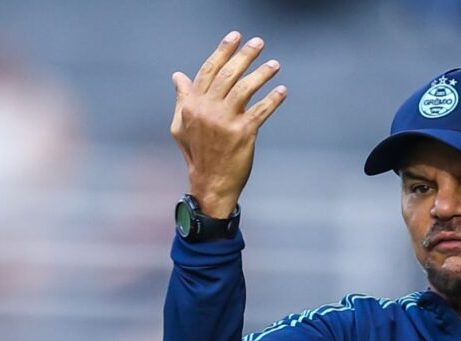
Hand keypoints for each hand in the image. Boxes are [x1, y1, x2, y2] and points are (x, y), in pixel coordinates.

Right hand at [170, 30, 287, 217]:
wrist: (210, 182)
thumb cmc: (197, 154)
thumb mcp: (181, 125)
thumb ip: (183, 99)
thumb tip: (178, 76)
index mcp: (193, 105)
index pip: (209, 71)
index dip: (223, 51)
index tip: (235, 37)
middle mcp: (208, 110)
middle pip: (228, 75)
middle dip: (244, 56)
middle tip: (258, 43)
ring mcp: (225, 122)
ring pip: (245, 89)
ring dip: (262, 74)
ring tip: (275, 64)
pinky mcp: (243, 134)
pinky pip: (261, 111)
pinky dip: (273, 100)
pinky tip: (282, 91)